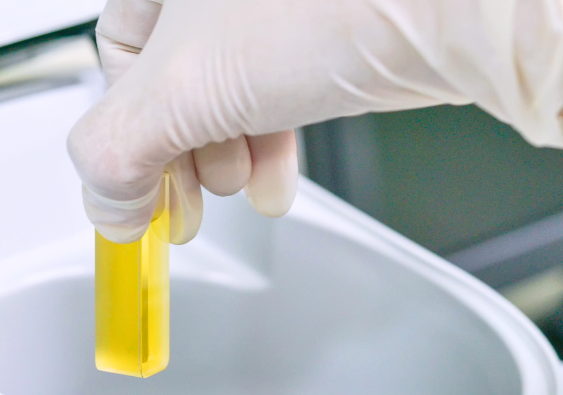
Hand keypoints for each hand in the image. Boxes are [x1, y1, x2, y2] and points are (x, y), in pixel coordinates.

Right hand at [69, 0, 562, 243]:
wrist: (458, 6)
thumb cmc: (332, 4)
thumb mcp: (185, 87)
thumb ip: (119, 153)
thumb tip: (104, 206)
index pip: (117, 57)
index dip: (123, 136)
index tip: (134, 199)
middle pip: (173, 81)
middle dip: (181, 154)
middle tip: (188, 204)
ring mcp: (279, 8)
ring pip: (231, 93)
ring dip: (228, 158)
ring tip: (243, 189)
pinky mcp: (331, 33)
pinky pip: (281, 94)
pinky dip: (273, 145)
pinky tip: (281, 182)